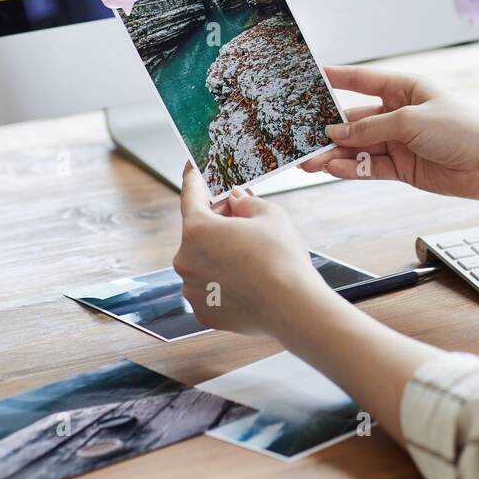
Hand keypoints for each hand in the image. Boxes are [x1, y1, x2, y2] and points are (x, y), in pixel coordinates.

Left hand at [173, 165, 322, 335]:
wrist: (292, 306)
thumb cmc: (281, 257)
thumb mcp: (269, 214)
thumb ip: (245, 202)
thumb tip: (234, 200)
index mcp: (197, 230)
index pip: (190, 195)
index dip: (192, 178)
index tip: (190, 168)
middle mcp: (186, 260)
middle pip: (198, 232)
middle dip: (217, 221)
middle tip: (242, 216)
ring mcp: (192, 289)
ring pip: (203, 262)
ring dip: (219, 254)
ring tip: (251, 255)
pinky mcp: (203, 311)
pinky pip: (209, 288)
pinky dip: (222, 281)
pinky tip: (246, 280)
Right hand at [302, 65, 478, 201]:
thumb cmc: (461, 129)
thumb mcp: (411, 120)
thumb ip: (371, 128)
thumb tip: (336, 133)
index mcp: (404, 89)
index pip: (363, 80)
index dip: (337, 77)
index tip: (311, 75)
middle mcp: (399, 114)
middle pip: (355, 120)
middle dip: (329, 129)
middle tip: (301, 137)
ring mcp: (399, 141)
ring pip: (358, 146)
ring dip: (334, 153)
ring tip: (308, 161)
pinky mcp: (402, 167)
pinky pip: (369, 166)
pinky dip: (351, 168)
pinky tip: (333, 169)